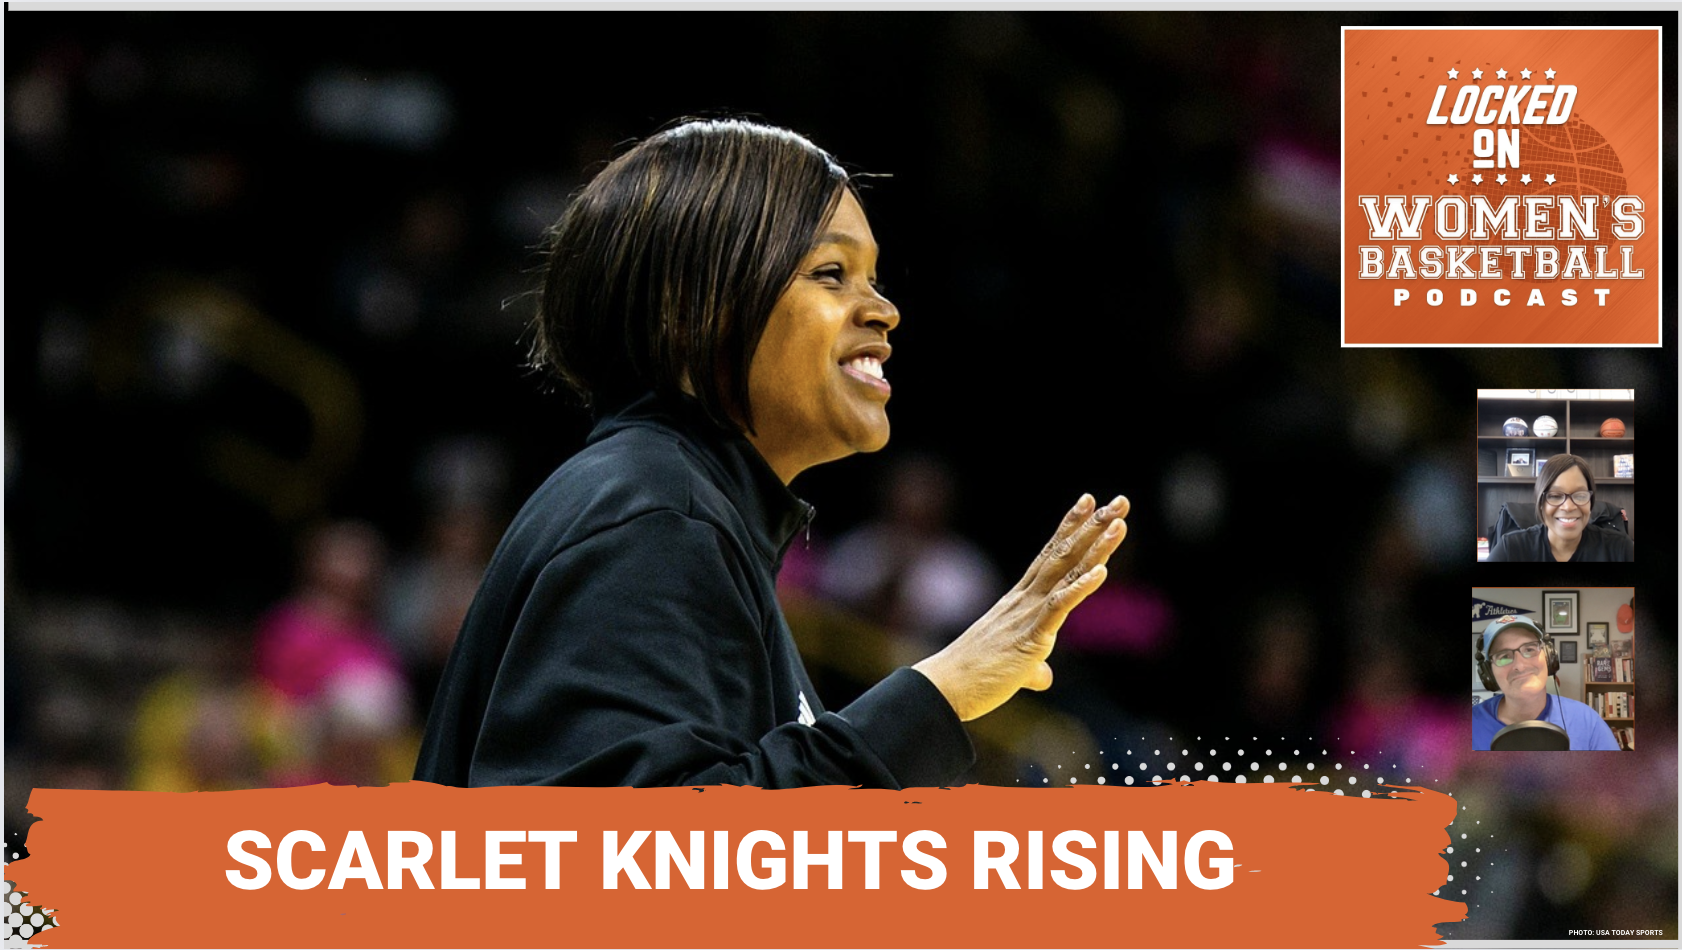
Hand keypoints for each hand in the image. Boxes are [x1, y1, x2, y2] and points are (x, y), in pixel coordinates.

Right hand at [913, 493, 1128, 721]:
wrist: (945, 687)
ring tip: (1118, 522)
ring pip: (1066, 572)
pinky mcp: (1029, 637)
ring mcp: (1026, 614)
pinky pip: (1058, 607)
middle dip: (1092, 526)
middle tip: (1119, 502)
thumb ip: (1033, 668)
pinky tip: (1102, 571)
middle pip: (1064, 554)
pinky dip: (1080, 587)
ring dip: (1094, 547)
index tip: (1088, 502)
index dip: (1070, 527)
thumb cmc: (974, 677)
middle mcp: (1024, 600)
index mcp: (1019, 602)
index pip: (1050, 556)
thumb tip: (1044, 677)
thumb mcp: (1013, 668)